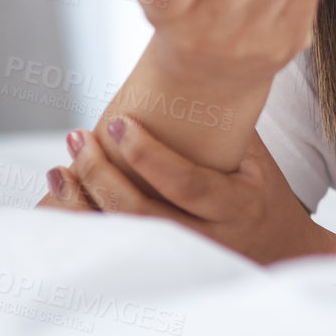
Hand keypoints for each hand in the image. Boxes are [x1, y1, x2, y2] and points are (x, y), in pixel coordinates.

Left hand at [38, 114, 313, 266]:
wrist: (277, 251)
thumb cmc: (262, 193)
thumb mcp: (257, 161)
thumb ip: (228, 127)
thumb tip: (194, 69)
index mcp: (235, 206)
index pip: (186, 185)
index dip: (148, 156)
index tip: (119, 122)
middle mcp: (207, 237)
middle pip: (142, 214)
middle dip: (103, 175)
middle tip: (78, 138)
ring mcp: (181, 257)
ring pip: (122, 236)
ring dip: (83, 202)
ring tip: (58, 169)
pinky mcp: (160, 266)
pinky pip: (113, 247)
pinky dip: (84, 223)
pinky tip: (59, 201)